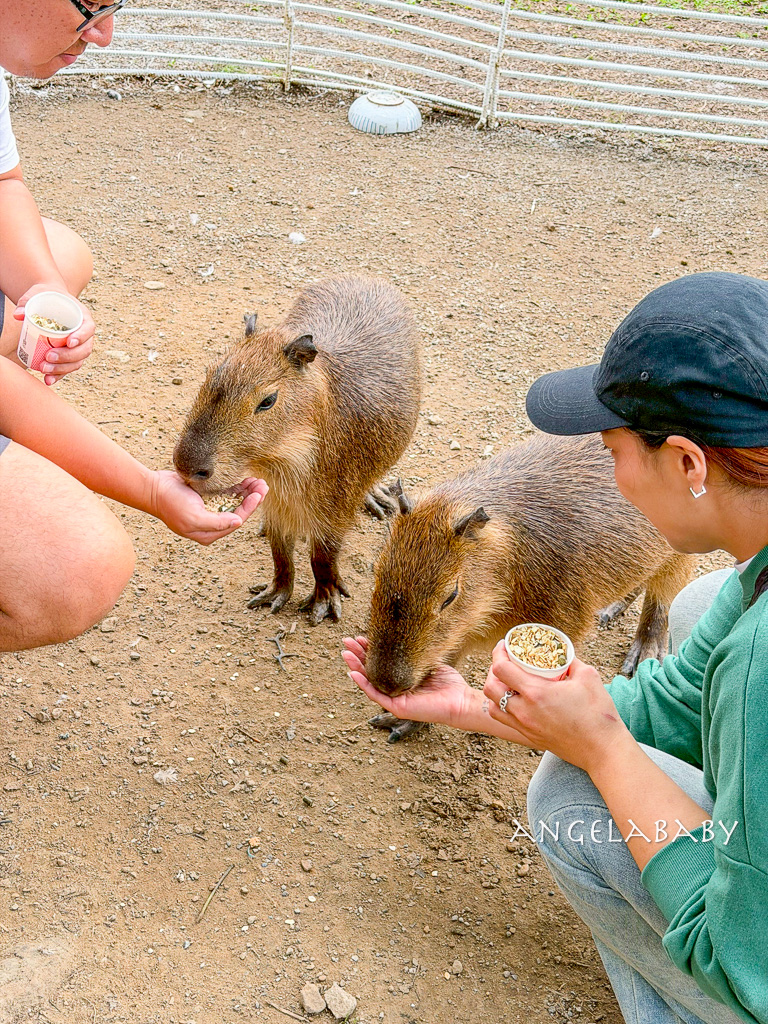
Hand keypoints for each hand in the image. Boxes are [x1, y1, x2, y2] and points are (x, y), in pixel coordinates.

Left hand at [15, 286, 94, 385]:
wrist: (50, 302)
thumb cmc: (47, 297)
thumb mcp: (37, 294)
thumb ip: (27, 302)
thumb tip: (18, 315)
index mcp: (83, 318)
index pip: (88, 329)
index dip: (81, 337)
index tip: (69, 342)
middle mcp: (85, 335)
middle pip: (83, 350)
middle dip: (67, 357)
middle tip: (49, 357)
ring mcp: (79, 348)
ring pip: (77, 362)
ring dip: (62, 369)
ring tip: (44, 369)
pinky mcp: (70, 356)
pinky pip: (68, 368)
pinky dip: (58, 376)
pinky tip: (47, 380)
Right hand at [150, 471, 267, 544]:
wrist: (153, 489)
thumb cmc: (171, 504)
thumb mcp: (194, 516)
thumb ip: (217, 522)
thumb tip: (238, 522)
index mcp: (209, 533)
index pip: (236, 520)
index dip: (249, 508)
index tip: (259, 494)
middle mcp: (211, 524)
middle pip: (238, 511)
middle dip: (252, 498)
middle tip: (263, 484)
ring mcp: (209, 510)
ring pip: (234, 502)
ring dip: (246, 492)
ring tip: (257, 480)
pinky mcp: (206, 498)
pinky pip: (226, 494)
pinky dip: (236, 488)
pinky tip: (245, 480)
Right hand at [342, 636, 476, 728]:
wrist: (460, 701)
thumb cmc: (447, 684)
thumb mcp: (426, 662)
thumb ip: (413, 654)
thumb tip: (404, 635)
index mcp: (400, 679)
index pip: (380, 663)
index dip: (369, 650)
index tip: (361, 636)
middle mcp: (395, 689)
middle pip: (370, 670)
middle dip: (358, 655)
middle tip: (346, 641)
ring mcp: (394, 699)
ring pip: (369, 682)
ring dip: (356, 667)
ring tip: (345, 653)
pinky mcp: (397, 707)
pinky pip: (375, 695)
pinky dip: (363, 684)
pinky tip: (353, 673)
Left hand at [483, 641, 629, 771]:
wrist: (603, 751)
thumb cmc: (598, 714)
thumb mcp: (587, 676)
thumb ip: (571, 661)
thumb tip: (562, 654)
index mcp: (536, 693)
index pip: (501, 669)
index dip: (498, 653)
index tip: (505, 645)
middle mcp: (524, 711)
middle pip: (490, 688)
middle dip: (492, 672)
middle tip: (505, 663)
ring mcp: (525, 726)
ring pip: (493, 707)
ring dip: (495, 692)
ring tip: (507, 682)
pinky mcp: (530, 737)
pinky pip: (505, 720)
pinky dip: (503, 708)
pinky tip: (516, 700)